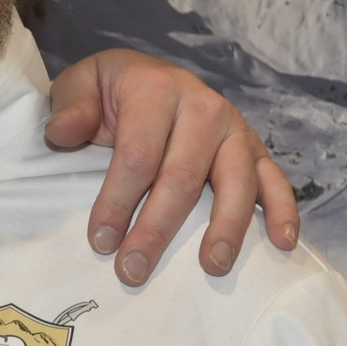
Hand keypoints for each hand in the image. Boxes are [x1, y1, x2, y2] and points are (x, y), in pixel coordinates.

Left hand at [46, 49, 298, 286]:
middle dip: (157, 229)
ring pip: (235, 182)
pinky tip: (282, 243)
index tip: (100, 241)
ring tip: (212, 266)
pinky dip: (283, 211)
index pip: (137, 155)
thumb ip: (70, 107)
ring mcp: (235, 128)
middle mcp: (203, 106)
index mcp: (156, 90)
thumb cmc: (108, 91)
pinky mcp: (256, 148)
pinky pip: (275, 180)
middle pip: (182, 177)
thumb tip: (63, 132)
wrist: (145, 74)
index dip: (118, 201)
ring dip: (225, 228)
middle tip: (133, 271)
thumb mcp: (78, 85)